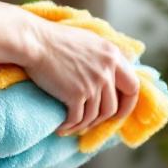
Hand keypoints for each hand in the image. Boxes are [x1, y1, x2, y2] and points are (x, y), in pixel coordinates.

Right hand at [23, 20, 140, 135]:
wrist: (34, 41)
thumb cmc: (56, 39)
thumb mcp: (89, 41)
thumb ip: (104, 56)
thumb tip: (112, 73)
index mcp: (113, 55)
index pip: (133, 86)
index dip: (127, 104)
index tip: (117, 111)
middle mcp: (107, 70)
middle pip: (114, 107)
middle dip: (104, 120)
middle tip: (92, 123)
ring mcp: (93, 83)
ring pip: (95, 116)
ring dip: (84, 125)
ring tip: (73, 125)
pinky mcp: (76, 94)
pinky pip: (77, 119)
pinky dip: (69, 127)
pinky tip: (61, 128)